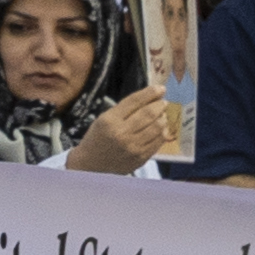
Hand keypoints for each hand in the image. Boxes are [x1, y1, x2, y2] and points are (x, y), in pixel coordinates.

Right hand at [65, 88, 180, 176]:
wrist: (91, 165)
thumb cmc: (97, 138)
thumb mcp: (104, 119)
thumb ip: (124, 109)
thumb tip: (151, 97)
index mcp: (110, 120)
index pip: (134, 102)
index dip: (150, 93)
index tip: (160, 89)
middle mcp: (122, 134)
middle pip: (149, 114)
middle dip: (160, 105)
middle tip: (163, 103)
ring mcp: (133, 147)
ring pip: (157, 128)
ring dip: (163, 119)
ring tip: (161, 116)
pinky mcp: (140, 158)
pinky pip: (158, 142)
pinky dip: (162, 133)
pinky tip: (160, 129)